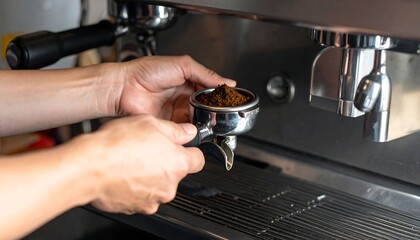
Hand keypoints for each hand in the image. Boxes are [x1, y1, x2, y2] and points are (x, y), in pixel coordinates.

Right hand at [75, 114, 202, 214]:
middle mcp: (170, 185)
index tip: (180, 147)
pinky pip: (142, 196)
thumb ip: (175, 130)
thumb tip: (188, 132)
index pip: (198, 160)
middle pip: (176, 173)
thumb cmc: (116, 145)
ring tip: (131, 161)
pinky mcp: (137, 208)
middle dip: (165, 163)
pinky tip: (123, 174)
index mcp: (178, 163)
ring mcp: (153, 200)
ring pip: (158, 185)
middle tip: (147, 150)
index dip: (190, 151)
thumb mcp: (149, 123)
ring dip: (150, 176)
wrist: (87, 168)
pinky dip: (136, 187)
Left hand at [106, 55, 234, 121]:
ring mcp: (176, 112)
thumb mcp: (182, 65)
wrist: (125, 87)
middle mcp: (184, 98)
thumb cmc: (147, 71)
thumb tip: (227, 82)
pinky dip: (191, 131)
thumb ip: (206, 74)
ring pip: (197, 120)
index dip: (219, 98)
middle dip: (213, 112)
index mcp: (188, 82)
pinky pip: (185, 130)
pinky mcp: (169, 125)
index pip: (210, 92)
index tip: (229, 102)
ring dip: (204, 122)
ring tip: (210, 121)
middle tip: (220, 114)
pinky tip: (196, 128)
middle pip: (206, 108)